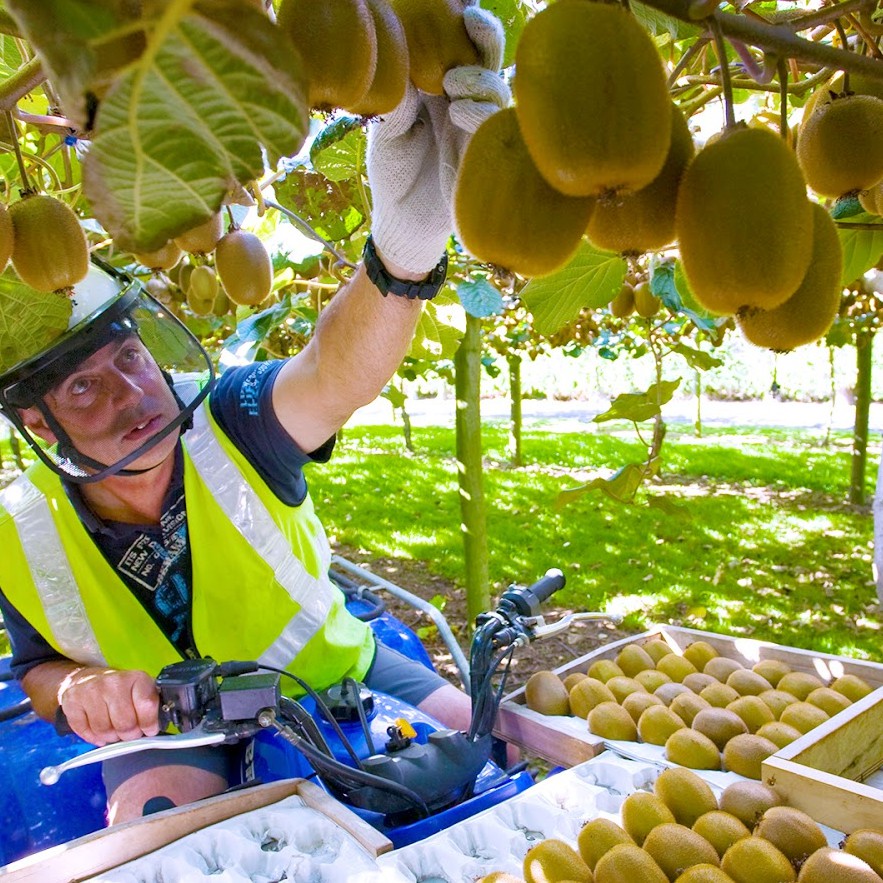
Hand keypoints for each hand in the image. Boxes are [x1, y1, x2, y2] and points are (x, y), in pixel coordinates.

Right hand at [59, 666, 159, 745]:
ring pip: (104, 730)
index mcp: (136, 678)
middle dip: (129, 735)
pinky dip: (92, 737)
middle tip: (129, 733)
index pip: (147, 705)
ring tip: (114, 731)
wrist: (89, 679)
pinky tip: (98, 732)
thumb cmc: (120, 690)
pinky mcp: (72, 700)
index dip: (148, 724)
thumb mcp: (141, 692)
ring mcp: (91, 690)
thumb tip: (155, 728)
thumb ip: (150, 707)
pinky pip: (84, 730)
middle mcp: (113, 682)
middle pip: (125, 723)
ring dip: (111, 737)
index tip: (148, 730)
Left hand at [366, 5, 510, 278]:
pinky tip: (462, 111)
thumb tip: (408, 67)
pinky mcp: (488, 155)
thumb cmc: (393, 173)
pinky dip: (483, 110)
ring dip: (478, 75)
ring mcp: (479, 126)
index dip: (462, 20)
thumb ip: (400, 100)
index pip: (455, 44)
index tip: (459, 0)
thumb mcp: (389, 131)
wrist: (404, 224)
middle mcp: (463, 99)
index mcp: (437, 85)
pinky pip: (499, 123)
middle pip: (485, 55)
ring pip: (496, 85)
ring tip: (452, 84)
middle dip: (483, 32)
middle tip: (470, 18)